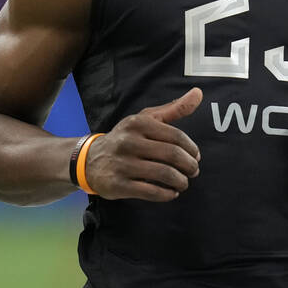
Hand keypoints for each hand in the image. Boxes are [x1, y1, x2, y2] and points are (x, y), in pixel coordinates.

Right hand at [84, 88, 202, 200]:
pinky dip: (167, 194)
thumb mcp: (146, 119)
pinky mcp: (118, 184)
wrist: (89, 160)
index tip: (196, 156)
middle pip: (172, 155)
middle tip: (193, 171)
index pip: (176, 136)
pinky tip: (171, 193)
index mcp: (138, 123)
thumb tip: (198, 93)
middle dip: (189, 166)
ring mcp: (122, 164)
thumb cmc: (126, 138)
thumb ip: (173, 108)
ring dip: (181, 181)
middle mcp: (129, 141)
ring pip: (164, 174)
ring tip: (183, 183)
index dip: (191, 149)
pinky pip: (150, 191)